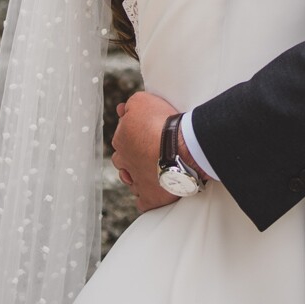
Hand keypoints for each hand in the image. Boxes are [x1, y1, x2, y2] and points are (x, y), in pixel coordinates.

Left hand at [112, 93, 178, 212]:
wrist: (183, 146)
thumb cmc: (163, 122)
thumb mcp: (142, 101)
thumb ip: (130, 105)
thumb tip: (122, 109)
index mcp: (121, 140)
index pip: (122, 137)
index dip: (134, 134)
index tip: (148, 132)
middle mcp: (125, 163)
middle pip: (122, 161)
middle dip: (132, 157)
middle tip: (150, 151)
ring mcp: (137, 182)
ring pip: (131, 181)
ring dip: (138, 176)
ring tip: (154, 170)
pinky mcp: (150, 198)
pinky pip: (143, 202)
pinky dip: (147, 198)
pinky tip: (156, 190)